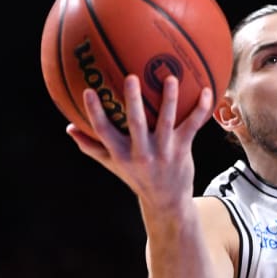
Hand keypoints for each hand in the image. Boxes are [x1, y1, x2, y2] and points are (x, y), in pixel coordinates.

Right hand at [66, 74, 212, 207]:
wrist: (166, 200)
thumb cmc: (136, 177)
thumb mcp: (112, 164)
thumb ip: (91, 146)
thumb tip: (69, 128)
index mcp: (121, 154)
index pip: (103, 131)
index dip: (95, 112)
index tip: (89, 91)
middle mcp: (142, 153)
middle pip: (135, 123)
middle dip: (133, 100)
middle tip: (131, 77)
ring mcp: (164, 151)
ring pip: (167, 121)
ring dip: (169, 99)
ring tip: (171, 77)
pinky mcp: (182, 150)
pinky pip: (192, 126)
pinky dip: (200, 109)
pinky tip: (207, 91)